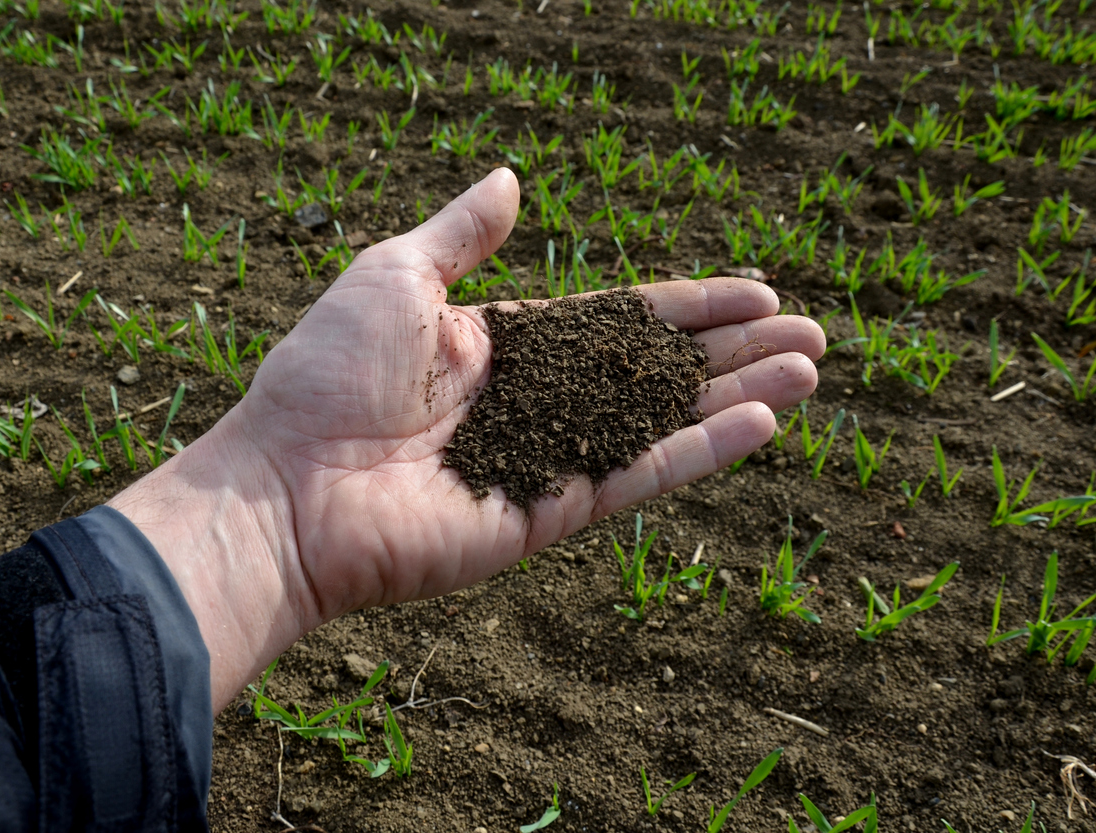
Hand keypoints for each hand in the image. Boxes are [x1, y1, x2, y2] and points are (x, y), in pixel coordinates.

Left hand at [111, 169, 824, 709]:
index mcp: (501, 347)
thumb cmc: (324, 374)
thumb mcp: (395, 275)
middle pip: (654, 373)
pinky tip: (761, 422)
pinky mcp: (544, 516)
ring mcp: (543, 462)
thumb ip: (462, 234)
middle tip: (811, 334)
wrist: (283, 485)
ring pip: (660, 424)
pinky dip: (698, 452)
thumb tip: (512, 180)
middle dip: (732, 353)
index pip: (616, 321)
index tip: (756, 292)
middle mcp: (532, 404)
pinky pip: (635, 477)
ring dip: (737, 398)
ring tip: (811, 372)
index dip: (686, 307)